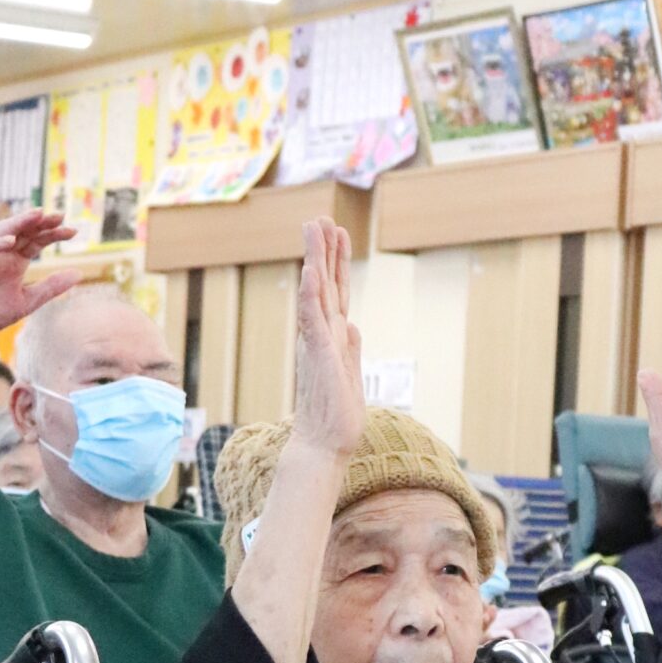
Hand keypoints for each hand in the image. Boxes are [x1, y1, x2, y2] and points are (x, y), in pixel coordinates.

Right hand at [0, 211, 82, 361]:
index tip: (73, 231)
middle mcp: (0, 255)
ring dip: (18, 222)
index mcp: (15, 262)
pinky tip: (11, 241)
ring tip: (37, 215)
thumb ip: (51, 287)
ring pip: (0, 232)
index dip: (53, 234)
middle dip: (39, 222)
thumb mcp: (27, 301)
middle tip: (59, 214)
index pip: (36, 241)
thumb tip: (79, 273)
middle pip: (21, 231)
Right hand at [291, 218, 364, 459]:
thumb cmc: (336, 417)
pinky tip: (309, 272)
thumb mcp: (350, 375)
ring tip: (314, 228)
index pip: (335, 292)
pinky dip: (311, 296)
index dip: (337, 262)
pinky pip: (312, 321)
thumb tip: (352, 325)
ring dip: (315, 259)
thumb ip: (349, 349)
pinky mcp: (318, 357)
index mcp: (333, 339)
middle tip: (319, 216)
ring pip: (316, 293)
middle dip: (323, 249)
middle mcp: (322, 335)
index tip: (337, 231)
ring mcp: (318, 344)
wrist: (323, 446)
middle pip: (324, 284)